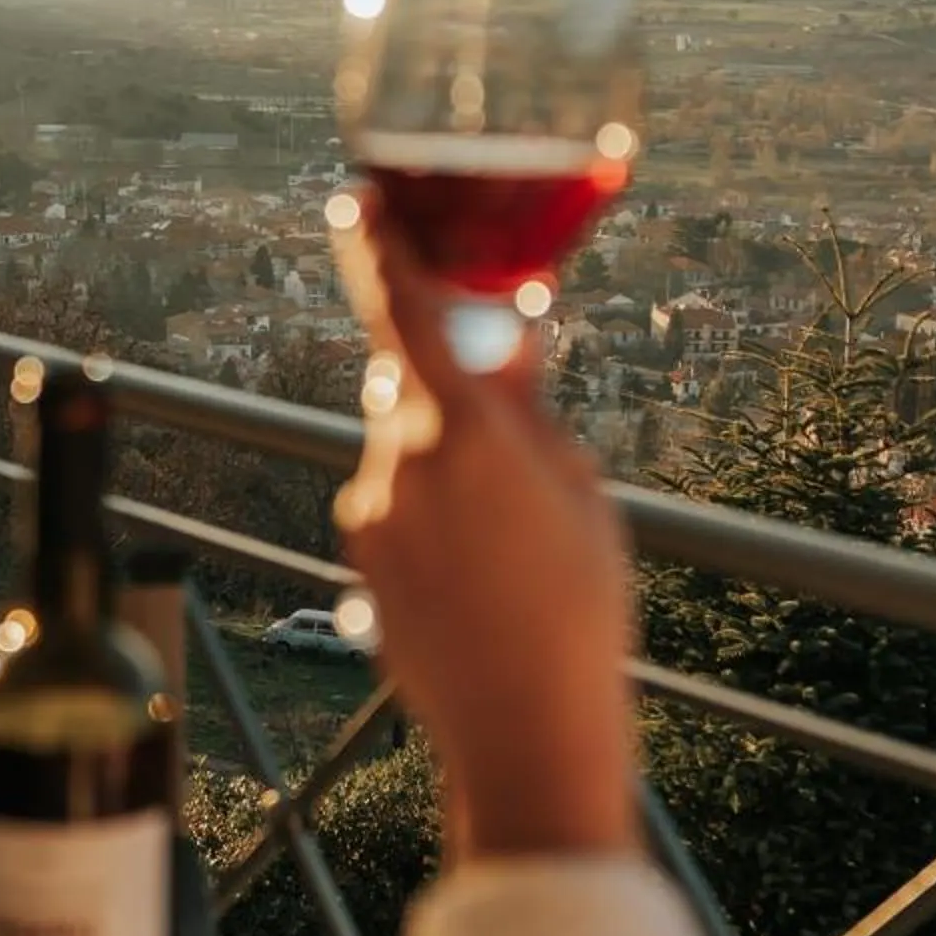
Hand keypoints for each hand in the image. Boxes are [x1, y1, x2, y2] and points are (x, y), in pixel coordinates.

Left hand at [333, 197, 640, 861]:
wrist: (527, 738)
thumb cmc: (578, 611)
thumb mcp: (580, 491)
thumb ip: (531, 406)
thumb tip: (509, 338)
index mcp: (463, 432)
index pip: (405, 310)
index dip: (379, 246)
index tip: (356, 197)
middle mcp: (398, 464)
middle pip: (409, 382)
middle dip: (451, 386)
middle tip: (509, 437)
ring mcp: (368, 516)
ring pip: (403, 446)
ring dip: (447, 459)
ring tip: (513, 539)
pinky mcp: (358, 560)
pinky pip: (393, 501)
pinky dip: (432, 510)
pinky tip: (483, 571)